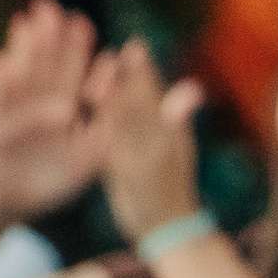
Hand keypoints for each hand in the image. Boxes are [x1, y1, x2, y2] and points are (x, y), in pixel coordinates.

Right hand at [0, 0, 114, 223]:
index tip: (82, 23)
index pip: (71, 75)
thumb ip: (100, 140)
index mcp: (62, 110)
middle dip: (46, 37)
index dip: (75, 50)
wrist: (14, 202)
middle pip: (42, 67)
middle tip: (49, 6)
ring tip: (25, 22)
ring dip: (21, 51)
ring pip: (18, 78)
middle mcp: (34, 105)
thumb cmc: (54, 182)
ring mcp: (10, 114)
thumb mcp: (85, 163)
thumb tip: (119, 120)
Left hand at [90, 42, 204, 243]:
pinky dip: (100, 122)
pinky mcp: (124, 175)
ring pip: (125, 120)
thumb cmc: (174, 189)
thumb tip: (192, 87)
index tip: (135, 47)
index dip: (146, 72)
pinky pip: (109, 143)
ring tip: (99, 70)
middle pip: (139, 104)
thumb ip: (178, 119)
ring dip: (113, 93)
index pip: (157, 98)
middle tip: (113, 50)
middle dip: (127, 76)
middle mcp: (158, 145)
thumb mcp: (183, 153)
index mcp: (172, 137)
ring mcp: (141, 159)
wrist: (168, 230)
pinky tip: (84, 108)